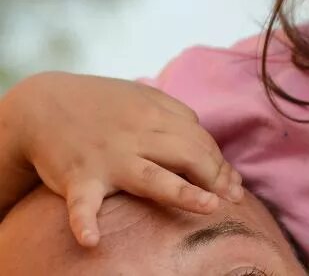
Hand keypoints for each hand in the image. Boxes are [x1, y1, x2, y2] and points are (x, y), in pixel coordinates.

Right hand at [6, 71, 241, 246]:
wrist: (42, 104)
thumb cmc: (103, 105)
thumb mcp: (143, 99)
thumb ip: (177, 118)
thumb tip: (207, 146)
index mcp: (157, 116)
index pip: (200, 141)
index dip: (220, 164)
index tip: (234, 186)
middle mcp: (138, 136)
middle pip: (189, 154)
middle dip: (217, 176)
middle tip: (234, 200)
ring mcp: (109, 158)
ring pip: (152, 175)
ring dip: (182, 192)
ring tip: (209, 206)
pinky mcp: (79, 177)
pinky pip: (83, 203)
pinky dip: (84, 222)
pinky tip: (93, 240)